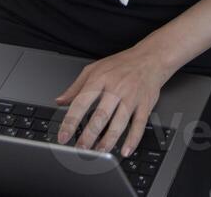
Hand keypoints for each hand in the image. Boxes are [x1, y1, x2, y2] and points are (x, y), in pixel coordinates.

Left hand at [53, 40, 175, 157]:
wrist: (151, 57)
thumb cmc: (122, 64)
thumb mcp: (94, 69)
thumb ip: (76, 87)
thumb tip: (59, 101)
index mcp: (100, 79)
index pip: (81, 102)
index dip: (70, 121)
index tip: (63, 136)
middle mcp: (116, 88)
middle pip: (101, 115)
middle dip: (89, 135)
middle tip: (80, 149)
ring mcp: (132, 97)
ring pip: (119, 122)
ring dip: (108, 140)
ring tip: (98, 152)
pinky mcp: (145, 104)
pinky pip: (139, 124)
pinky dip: (132, 139)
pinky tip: (125, 150)